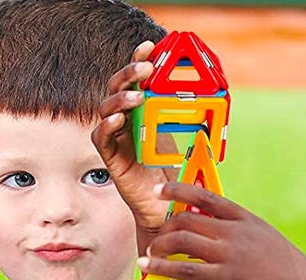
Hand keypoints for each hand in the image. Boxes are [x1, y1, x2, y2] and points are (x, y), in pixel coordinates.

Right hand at [91, 41, 173, 242]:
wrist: (167, 207)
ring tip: (136, 95)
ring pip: (106, 110)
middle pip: (117, 89)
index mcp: (142, 113)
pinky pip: (101, 139)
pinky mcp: (112, 160)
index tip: (150, 46)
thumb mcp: (184, 138)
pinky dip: (107, 127)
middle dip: (129, 75)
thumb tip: (204, 95)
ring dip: (120, 99)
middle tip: (146, 69)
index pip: (136, 81)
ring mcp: (117, 140)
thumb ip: (184, 118)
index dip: (139, 61)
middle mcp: (126, 123)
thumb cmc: (174, 173)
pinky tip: (118, 121)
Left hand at [138, 182, 305, 279]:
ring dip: (159, 246)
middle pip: (187, 218)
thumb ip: (243, 234)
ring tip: (150, 255)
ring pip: (181, 239)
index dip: (179, 190)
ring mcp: (229, 254)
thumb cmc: (290, 273)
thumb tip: (219, 235)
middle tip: (155, 237)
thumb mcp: (267, 241)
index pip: (207, 196)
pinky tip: (148, 268)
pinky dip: (160, 267)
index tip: (160, 190)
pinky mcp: (224, 278)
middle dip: (165, 226)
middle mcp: (235, 232)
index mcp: (246, 219)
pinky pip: (183, 268)